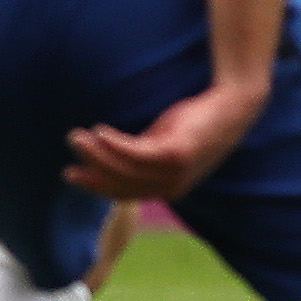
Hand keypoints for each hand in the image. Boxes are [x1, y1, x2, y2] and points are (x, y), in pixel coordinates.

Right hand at [66, 79, 266, 205]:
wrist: (231, 108)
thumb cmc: (197, 123)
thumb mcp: (163, 142)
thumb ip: (140, 153)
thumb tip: (108, 153)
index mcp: (167, 188)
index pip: (124, 193)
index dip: (96, 185)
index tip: (72, 174)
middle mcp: (171, 186)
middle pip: (121, 185)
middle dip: (91, 173)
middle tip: (69, 159)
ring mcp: (174, 172)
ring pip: (125, 170)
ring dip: (97, 154)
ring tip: (77, 137)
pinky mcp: (176, 154)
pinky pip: (136, 153)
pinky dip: (115, 144)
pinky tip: (99, 132)